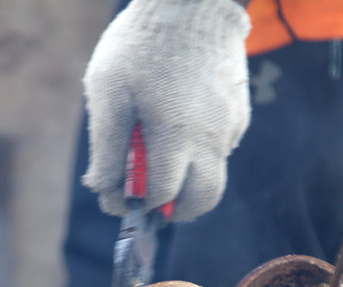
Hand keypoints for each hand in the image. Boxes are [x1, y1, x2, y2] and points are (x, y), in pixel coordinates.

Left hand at [82, 0, 250, 222]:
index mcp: (177, 135)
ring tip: (156, 154)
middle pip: (202, 201)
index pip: (162, 196)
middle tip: (147, 197)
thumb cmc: (141, 43)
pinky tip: (176, 123)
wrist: (193, 1)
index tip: (117, 195)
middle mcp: (212, 137)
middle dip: (174, 209)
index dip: (136, 203)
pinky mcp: (239, 112)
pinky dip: (198, 153)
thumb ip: (106, 146)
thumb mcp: (108, 90)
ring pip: (214, 176)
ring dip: (187, 181)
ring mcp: (230, 125)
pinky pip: (220, 148)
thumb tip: (103, 191)